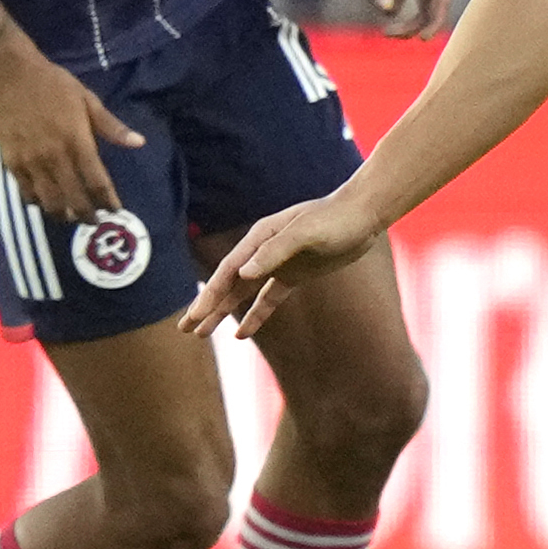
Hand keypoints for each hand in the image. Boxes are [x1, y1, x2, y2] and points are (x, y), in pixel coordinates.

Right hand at [0, 39, 141, 222]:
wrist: (9, 75)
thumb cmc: (53, 85)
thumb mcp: (87, 100)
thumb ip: (111, 126)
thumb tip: (139, 142)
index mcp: (77, 141)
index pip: (97, 181)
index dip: (108, 200)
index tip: (115, 211)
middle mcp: (55, 157)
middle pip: (74, 198)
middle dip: (87, 214)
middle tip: (95, 221)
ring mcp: (30, 162)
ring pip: (49, 201)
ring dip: (62, 213)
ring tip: (71, 216)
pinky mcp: (11, 162)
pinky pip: (26, 192)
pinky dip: (38, 202)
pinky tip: (45, 203)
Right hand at [181, 190, 381, 335]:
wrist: (363, 215)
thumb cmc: (335, 219)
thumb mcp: (306, 232)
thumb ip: (275, 250)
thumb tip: (243, 273)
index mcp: (260, 238)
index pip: (228, 271)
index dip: (211, 294)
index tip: (195, 315)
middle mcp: (263, 252)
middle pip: (228, 284)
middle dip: (206, 307)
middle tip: (184, 329)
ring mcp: (278, 264)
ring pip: (243, 294)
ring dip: (222, 313)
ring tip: (201, 333)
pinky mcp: (295, 275)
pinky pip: (268, 299)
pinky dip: (255, 315)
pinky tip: (241, 333)